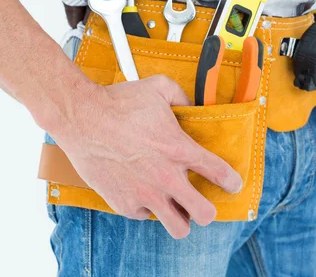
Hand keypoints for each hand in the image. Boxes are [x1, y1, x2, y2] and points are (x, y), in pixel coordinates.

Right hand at [51, 75, 242, 238]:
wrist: (82, 118)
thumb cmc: (119, 102)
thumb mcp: (159, 87)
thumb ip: (183, 98)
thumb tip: (193, 106)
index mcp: (180, 149)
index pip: (220, 173)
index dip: (231, 182)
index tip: (232, 185)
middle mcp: (167, 177)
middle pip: (205, 213)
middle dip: (208, 210)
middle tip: (201, 203)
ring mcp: (145, 194)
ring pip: (178, 228)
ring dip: (181, 219)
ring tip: (176, 208)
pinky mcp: (125, 204)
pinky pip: (145, 216)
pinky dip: (146, 207)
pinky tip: (141, 192)